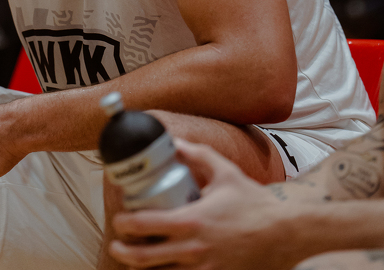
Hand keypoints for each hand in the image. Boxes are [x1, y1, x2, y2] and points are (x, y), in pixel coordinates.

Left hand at [110, 140, 301, 269]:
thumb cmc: (253, 202)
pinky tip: (162, 265)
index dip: (124, 223)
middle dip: (123, 251)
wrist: (283, 232)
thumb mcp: (224, 171)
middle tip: (116, 242)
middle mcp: (193, 250)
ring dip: (142, 266)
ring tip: (134, 255)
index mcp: (192, 221)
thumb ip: (196, 154)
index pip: (145, 225)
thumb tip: (172, 141)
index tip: (118, 219)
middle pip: (144, 258)